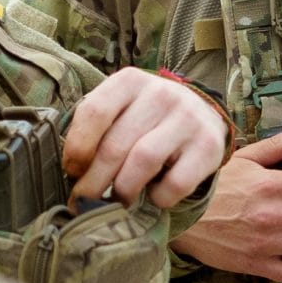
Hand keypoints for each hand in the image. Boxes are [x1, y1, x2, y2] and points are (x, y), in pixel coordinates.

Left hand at [64, 69, 227, 207]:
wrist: (202, 114)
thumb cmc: (147, 117)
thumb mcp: (121, 107)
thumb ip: (96, 128)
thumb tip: (72, 172)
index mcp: (130, 81)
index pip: (95, 112)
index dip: (77, 148)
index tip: (72, 170)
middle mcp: (161, 94)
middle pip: (115, 145)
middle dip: (94, 181)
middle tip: (85, 200)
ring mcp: (188, 119)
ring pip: (143, 162)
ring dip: (123, 190)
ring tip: (117, 201)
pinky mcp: (209, 147)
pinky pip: (175, 183)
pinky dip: (159, 197)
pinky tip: (153, 194)